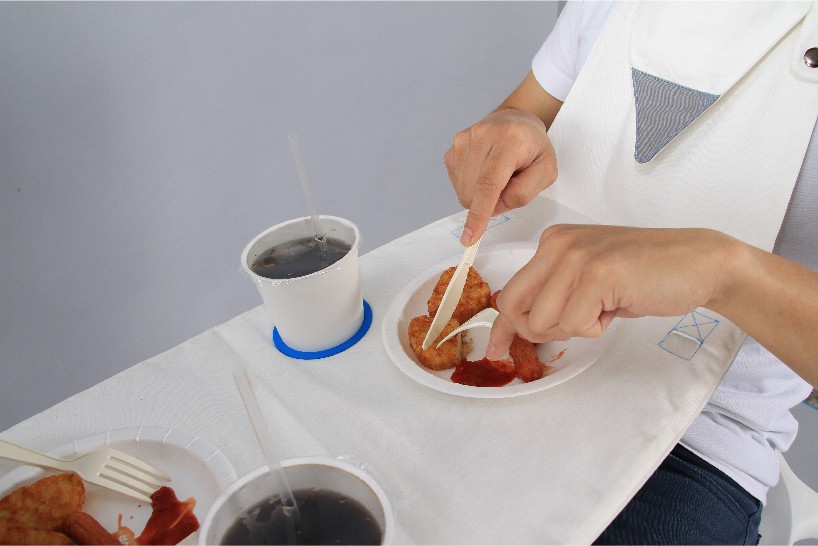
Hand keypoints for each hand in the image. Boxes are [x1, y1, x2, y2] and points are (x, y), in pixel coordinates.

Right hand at [444, 108, 557, 245]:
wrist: (515, 121)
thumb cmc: (533, 147)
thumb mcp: (546, 170)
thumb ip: (524, 192)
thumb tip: (494, 207)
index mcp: (508, 140)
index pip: (489, 183)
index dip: (479, 213)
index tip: (469, 237)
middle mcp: (481, 135)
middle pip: (474, 192)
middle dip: (489, 202)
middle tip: (507, 185)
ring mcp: (463, 141)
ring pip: (463, 191)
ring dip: (480, 194)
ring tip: (497, 175)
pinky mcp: (452, 149)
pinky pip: (457, 184)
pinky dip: (471, 186)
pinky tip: (484, 171)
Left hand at [486, 225, 736, 358]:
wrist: (698, 264)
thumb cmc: (646, 275)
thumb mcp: (588, 280)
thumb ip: (555, 295)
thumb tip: (517, 328)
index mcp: (553, 242)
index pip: (509, 292)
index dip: (502, 326)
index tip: (497, 349)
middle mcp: (558, 244)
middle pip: (516, 308)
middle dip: (541, 330)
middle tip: (578, 323)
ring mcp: (576, 256)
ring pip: (544, 321)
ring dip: (575, 328)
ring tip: (604, 308)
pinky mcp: (598, 273)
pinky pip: (574, 324)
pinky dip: (596, 328)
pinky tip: (617, 306)